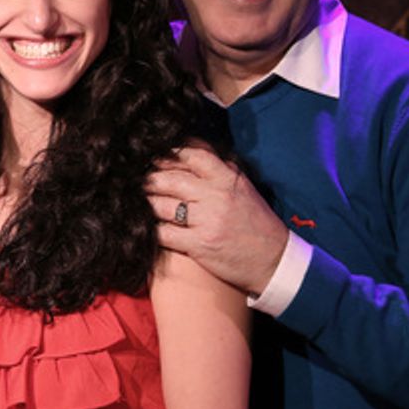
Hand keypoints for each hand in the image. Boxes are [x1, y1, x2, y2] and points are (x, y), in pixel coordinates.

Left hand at [145, 144, 287, 295]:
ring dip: (145, 204)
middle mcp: (216, 196)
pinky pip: (163, 233)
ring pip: (160, 205)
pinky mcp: (199, 245)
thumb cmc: (255, 222)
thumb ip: (218, 168)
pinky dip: (151, 230)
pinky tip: (146, 228)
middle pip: (168, 179)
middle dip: (147, 180)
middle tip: (134, 181)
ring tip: (136, 203)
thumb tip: (188, 148)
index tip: (152, 156)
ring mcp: (207, 220)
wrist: (274, 261)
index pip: (190, 155)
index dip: (166, 154)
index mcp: (227, 178)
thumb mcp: (242, 188)